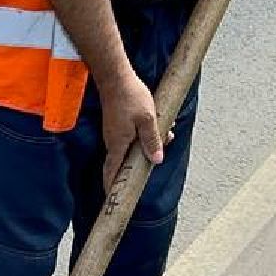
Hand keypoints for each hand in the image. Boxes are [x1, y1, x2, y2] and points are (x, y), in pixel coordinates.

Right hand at [100, 71, 163, 199]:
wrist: (115, 77)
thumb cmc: (130, 96)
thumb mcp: (148, 119)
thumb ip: (152, 140)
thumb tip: (156, 160)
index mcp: (118, 144)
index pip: (112, 172)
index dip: (112, 186)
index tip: (114, 198)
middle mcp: (113, 142)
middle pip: (122, 163)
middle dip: (136, 168)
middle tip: (151, 168)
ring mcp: (114, 134)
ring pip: (128, 150)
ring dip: (144, 150)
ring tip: (164, 140)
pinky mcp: (117, 126)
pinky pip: (129, 139)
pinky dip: (142, 139)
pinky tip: (156, 128)